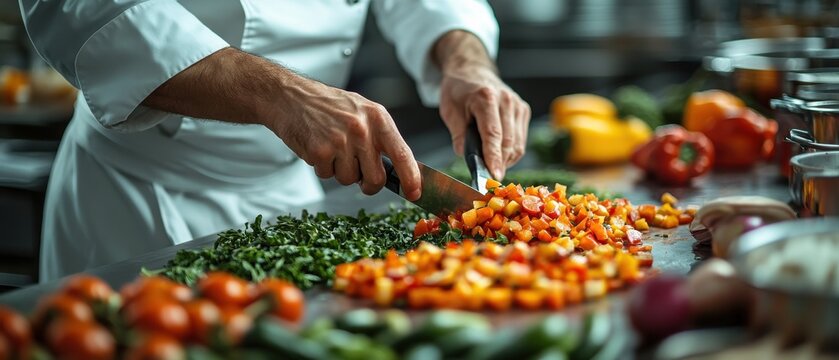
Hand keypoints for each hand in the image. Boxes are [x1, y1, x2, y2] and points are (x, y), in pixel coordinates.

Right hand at [142, 48, 419, 198]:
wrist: (290, 96)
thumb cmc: (328, 106)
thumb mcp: (361, 112)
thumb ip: (380, 138)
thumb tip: (399, 172)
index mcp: (378, 117)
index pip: (402, 153)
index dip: (411, 178)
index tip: (414, 194)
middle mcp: (363, 128)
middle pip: (376, 178)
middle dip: (367, 183)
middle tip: (355, 170)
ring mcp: (341, 140)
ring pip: (349, 179)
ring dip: (340, 172)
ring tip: (331, 148)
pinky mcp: (320, 150)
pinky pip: (328, 175)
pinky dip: (322, 168)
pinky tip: (317, 147)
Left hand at [439, 65, 529, 179]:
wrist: (472, 72)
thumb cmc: (459, 91)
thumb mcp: (449, 111)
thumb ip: (459, 135)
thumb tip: (468, 158)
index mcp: (486, 97)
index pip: (493, 134)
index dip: (493, 157)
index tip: (493, 175)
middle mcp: (507, 100)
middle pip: (508, 142)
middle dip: (499, 164)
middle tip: (487, 179)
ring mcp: (518, 105)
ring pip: (517, 144)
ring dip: (505, 160)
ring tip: (490, 166)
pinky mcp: (523, 111)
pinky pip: (520, 140)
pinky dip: (510, 153)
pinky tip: (497, 155)